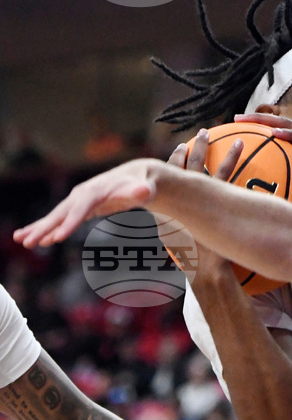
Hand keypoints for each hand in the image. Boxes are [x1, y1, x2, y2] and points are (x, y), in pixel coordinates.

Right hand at [14, 159, 156, 248]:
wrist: (135, 177)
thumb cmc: (141, 185)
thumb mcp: (144, 188)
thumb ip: (142, 191)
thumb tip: (144, 191)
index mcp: (96, 191)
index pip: (81, 209)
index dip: (70, 223)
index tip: (58, 238)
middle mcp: (82, 194)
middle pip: (61, 213)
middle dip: (45, 228)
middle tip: (28, 243)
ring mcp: (78, 200)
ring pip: (55, 216)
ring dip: (38, 228)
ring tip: (20, 240)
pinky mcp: (79, 207)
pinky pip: (60, 219)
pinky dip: (48, 228)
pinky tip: (38, 240)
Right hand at [162, 129, 243, 277]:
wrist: (205, 269)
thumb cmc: (192, 260)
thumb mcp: (175, 240)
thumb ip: (174, 225)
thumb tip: (171, 223)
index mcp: (170, 204)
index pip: (168, 177)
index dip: (173, 162)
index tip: (179, 148)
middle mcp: (183, 197)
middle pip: (185, 167)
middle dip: (192, 150)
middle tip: (201, 133)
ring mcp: (201, 197)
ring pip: (204, 165)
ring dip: (208, 148)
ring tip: (216, 134)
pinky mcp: (218, 199)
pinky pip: (225, 173)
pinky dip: (230, 158)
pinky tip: (239, 144)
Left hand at [234, 113, 291, 203]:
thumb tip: (273, 196)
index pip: (278, 131)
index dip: (259, 128)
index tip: (238, 127)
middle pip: (278, 123)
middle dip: (256, 119)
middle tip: (235, 118)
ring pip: (288, 125)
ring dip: (266, 121)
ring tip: (248, 119)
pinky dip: (289, 134)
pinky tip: (274, 133)